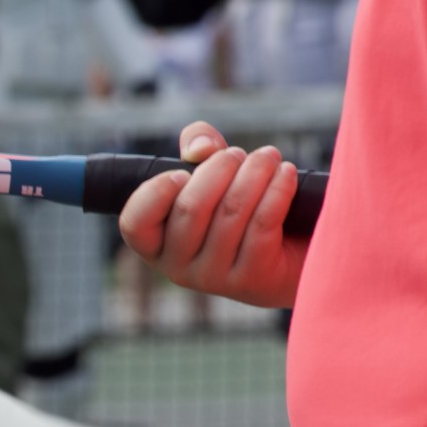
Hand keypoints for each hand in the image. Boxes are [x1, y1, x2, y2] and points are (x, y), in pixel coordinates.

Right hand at [118, 121, 308, 308]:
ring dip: (256, 173)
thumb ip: (196, 146)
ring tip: (268, 156)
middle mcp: (177, 268)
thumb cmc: (239, 206)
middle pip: (191, 207)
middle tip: (238, 154)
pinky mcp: (252, 280)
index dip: (156, 192)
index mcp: (155, 245)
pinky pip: (263, 224)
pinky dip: (277, 190)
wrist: (292, 252)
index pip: (135, 223)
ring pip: (231, 212)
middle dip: (219, 168)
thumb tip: (199, 149)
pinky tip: (286, 173)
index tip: (182, 172)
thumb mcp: (211, 173)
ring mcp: (213, 278)